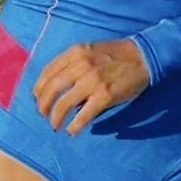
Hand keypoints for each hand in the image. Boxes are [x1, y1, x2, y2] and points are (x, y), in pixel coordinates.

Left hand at [33, 39, 149, 135]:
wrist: (143, 56)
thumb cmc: (116, 54)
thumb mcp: (90, 50)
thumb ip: (74, 63)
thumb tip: (60, 86)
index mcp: (75, 52)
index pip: (48, 71)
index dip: (40, 86)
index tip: (37, 97)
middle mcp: (81, 65)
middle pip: (52, 88)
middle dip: (43, 104)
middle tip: (42, 114)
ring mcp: (92, 81)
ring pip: (64, 103)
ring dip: (56, 117)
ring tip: (55, 124)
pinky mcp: (104, 96)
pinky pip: (84, 114)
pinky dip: (75, 125)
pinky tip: (72, 130)